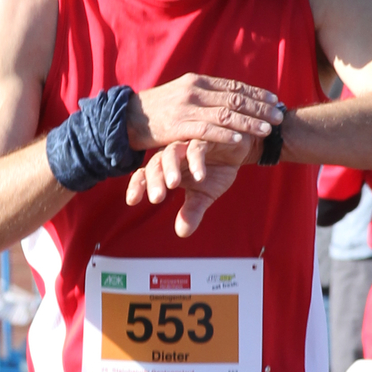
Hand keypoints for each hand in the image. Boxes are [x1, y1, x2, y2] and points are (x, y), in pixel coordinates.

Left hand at [124, 137, 247, 237]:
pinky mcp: (205, 138)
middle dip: (154, 181)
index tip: (132, 201)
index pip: (146, 175)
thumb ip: (192, 211)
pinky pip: (197, 148)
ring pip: (171, 152)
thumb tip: (182, 233)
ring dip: (171, 168)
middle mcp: (172, 154)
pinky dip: (197, 161)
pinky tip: (200, 176)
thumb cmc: (216, 170)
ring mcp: (186, 144)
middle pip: (155, 164)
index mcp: (166, 167)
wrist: (239, 150)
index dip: (137, 186)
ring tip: (173, 185)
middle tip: (156, 198)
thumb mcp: (204, 194)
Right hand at [126, 74, 280, 157]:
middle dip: (260, 107)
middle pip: (235, 99)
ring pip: (226, 114)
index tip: (275, 99)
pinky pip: (207, 130)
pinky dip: (225, 134)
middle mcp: (195, 91)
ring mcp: (187, 107)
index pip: (234, 86)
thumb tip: (229, 97)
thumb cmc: (158, 109)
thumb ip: (204, 95)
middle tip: (279, 115)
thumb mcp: (182, 94)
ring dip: (249, 122)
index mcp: (198, 81)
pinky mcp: (179, 125)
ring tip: (267, 129)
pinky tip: (241, 139)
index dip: (257, 93)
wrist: (127, 117)